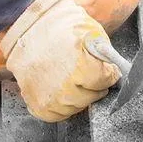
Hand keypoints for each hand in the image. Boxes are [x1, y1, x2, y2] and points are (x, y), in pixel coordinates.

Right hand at [0, 0, 120, 121]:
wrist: (26, 28)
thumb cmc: (58, 26)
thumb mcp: (90, 31)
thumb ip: (105, 54)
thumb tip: (116, 68)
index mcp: (80, 68)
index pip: (106, 81)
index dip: (109, 72)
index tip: (107, 69)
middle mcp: (64, 88)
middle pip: (92, 97)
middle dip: (96, 85)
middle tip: (91, 74)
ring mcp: (48, 98)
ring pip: (76, 108)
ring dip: (80, 96)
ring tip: (75, 80)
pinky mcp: (36, 104)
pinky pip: (57, 115)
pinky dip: (62, 106)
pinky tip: (63, 90)